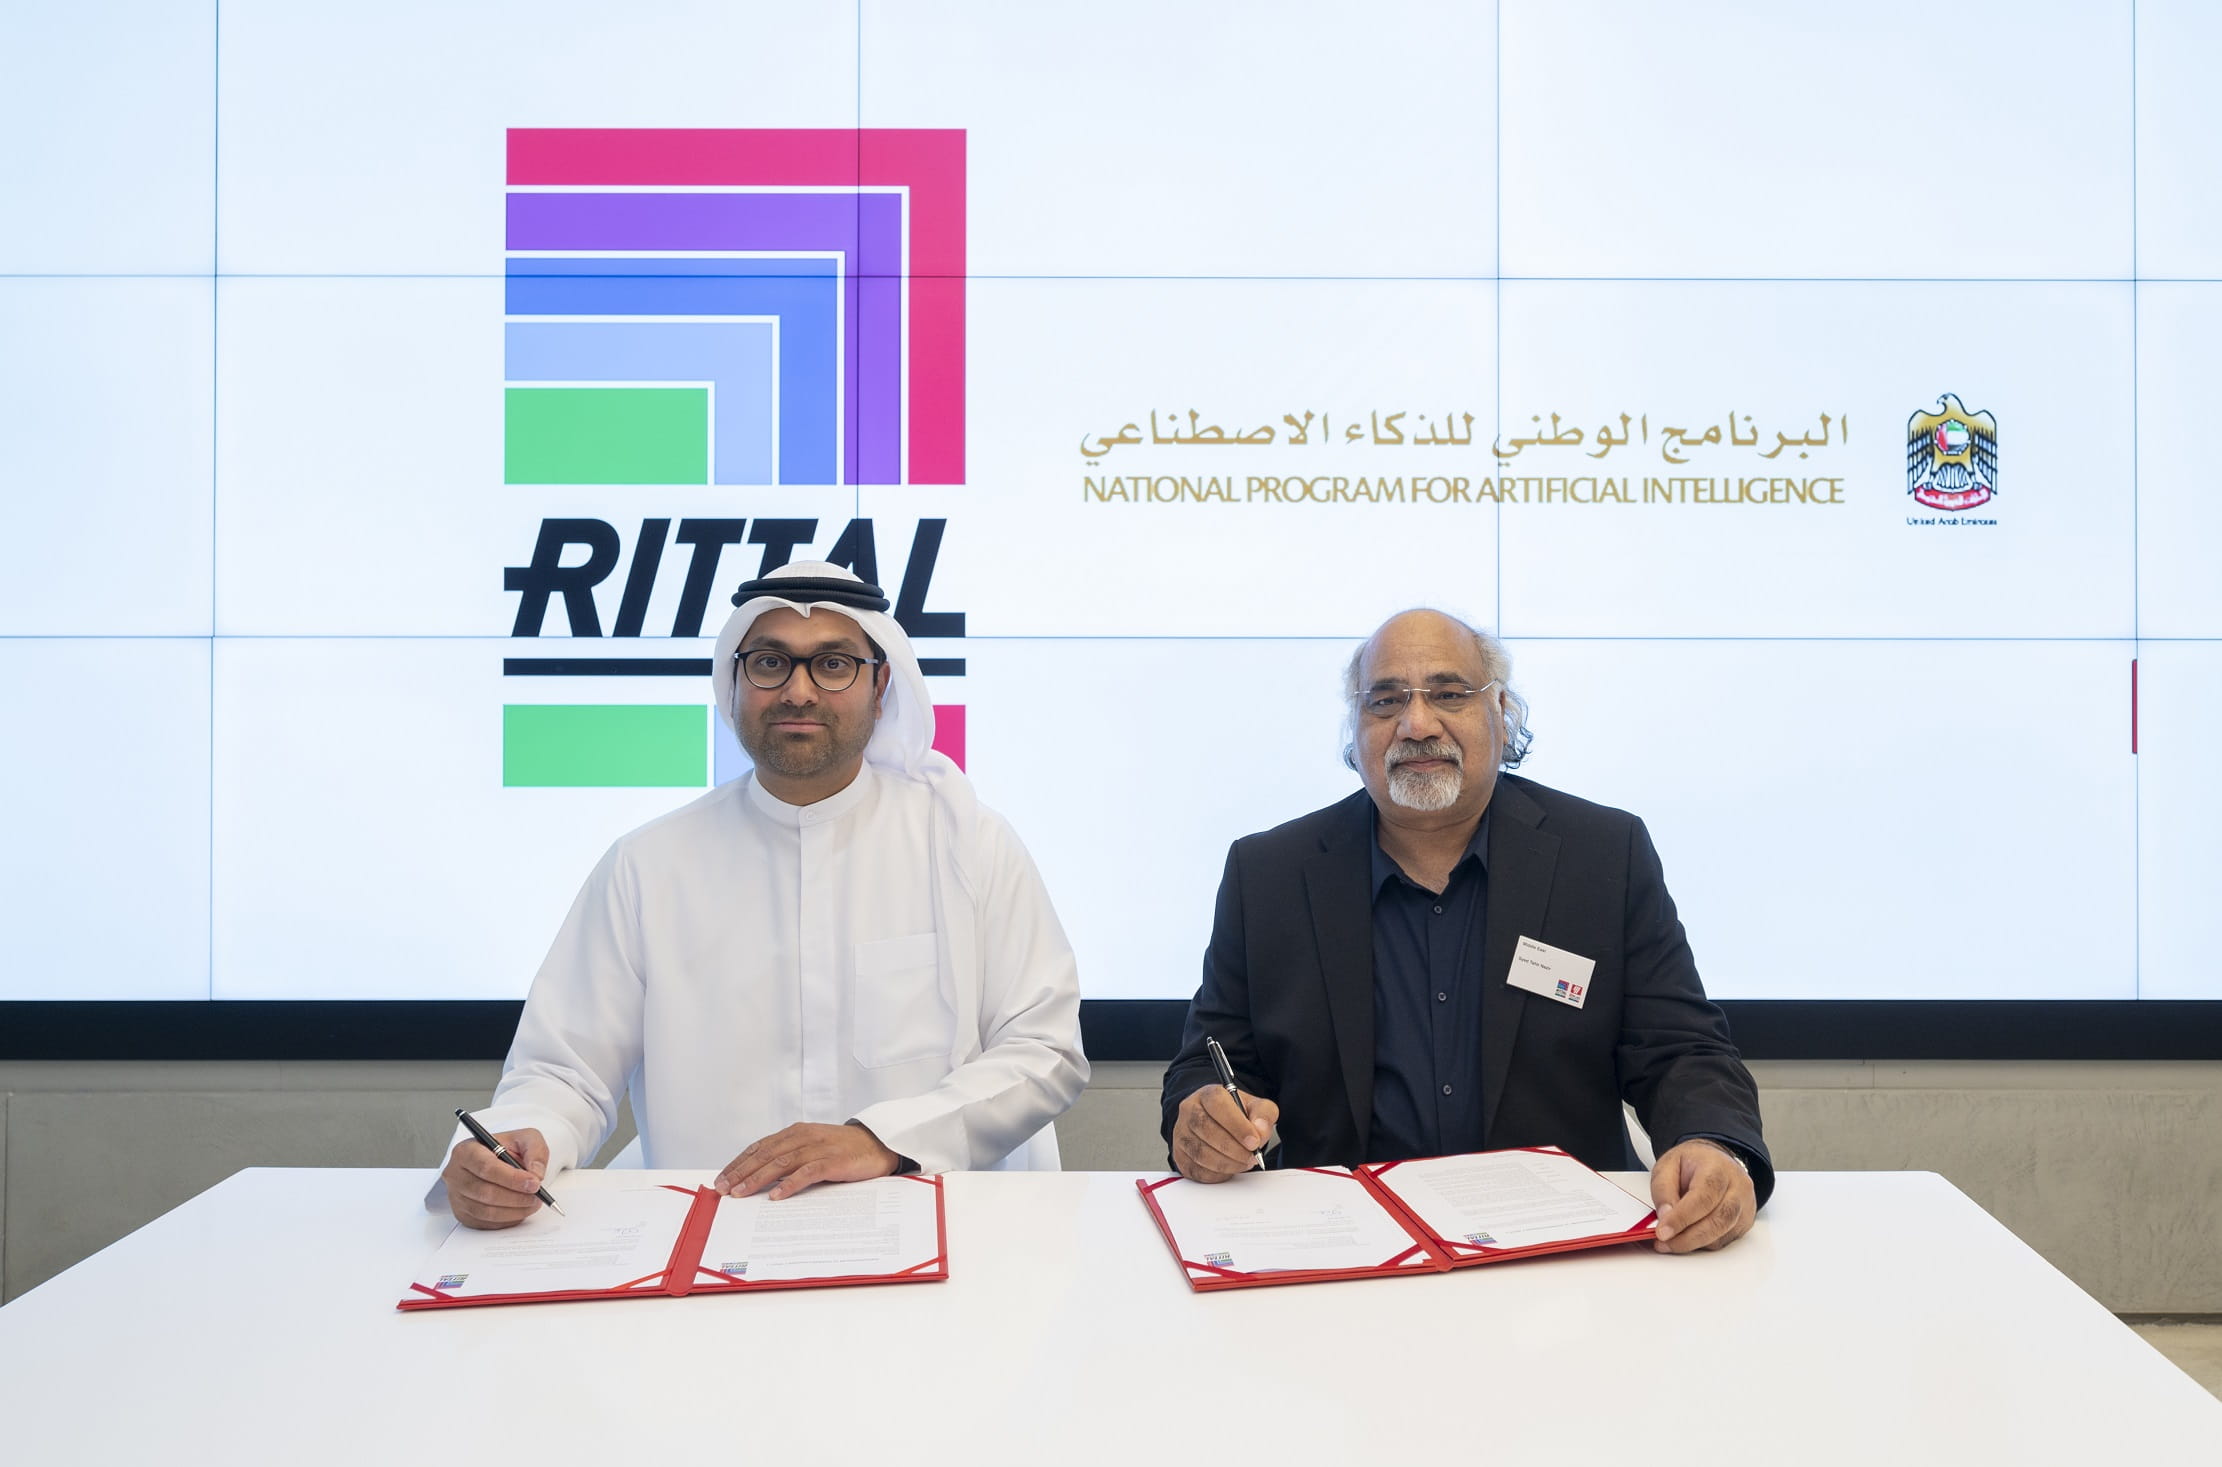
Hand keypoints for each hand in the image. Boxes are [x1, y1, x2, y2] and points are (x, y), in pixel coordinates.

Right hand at [442, 1127, 549, 1229]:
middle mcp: (455, 1174)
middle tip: (537, 1196)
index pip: (486, 1168)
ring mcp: (456, 1196)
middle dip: (516, 1197)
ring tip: (532, 1203)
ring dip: (514, 1211)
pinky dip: (507, 1220)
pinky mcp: (462, 1214)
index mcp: (466, 1151)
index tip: (534, 1183)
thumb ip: (535, 1151)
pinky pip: (485, 1223)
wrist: (497, 1161)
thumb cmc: (507, 1149)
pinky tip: (520, 1210)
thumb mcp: (525, 1138)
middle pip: (485, 1192)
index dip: (512, 1178)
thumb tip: (536, 1174)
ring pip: (486, 1211)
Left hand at [714, 1121, 900, 1200]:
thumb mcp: (813, 1148)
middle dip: (741, 1172)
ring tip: (741, 1193)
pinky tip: (777, 1195)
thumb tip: (761, 1179)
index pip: (759, 1147)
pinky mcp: (833, 1161)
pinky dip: (790, 1184)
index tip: (721, 1179)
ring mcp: (818, 1148)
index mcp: (795, 1132)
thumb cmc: (843, 1150)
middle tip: (723, 1189)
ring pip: (781, 1162)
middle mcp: (803, 1136)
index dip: (738, 1163)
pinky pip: (807, 1172)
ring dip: (758, 1178)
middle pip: (765, 1154)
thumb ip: (791, 1157)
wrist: (879, 1144)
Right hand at [1172, 1085, 1279, 1182]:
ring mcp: (1181, 1133)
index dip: (1237, 1126)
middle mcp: (1189, 1110)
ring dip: (1227, 1163)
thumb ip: (1264, 1115)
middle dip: (1234, 1149)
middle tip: (1252, 1157)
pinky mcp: (1180, 1155)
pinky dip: (1217, 1174)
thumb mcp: (1256, 1107)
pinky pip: (1197, 1170)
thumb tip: (1260, 1131)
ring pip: (1201, 1153)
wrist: (1218, 1123)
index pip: (1217, 1105)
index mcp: (1208, 1094)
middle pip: (1207, 1130)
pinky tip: (1229, 1168)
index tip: (1254, 1142)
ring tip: (1243, 1162)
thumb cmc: (1236, 1115)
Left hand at [1649, 1139, 1756, 1252]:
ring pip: (1722, 1234)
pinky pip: (1724, 1241)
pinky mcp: (1744, 1222)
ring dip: (1694, 1243)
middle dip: (1688, 1238)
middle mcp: (1738, 1187)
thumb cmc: (1692, 1163)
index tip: (1662, 1232)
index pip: (1703, 1197)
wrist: (1714, 1161)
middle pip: (1718, 1220)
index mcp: (1718, 1168)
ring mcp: (1744, 1206)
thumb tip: (1665, 1217)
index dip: (1682, 1218)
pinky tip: (1687, 1238)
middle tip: (1664, 1243)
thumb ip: (1663, 1190)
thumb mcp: (1667, 1166)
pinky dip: (1703, 1244)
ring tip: (1670, 1242)